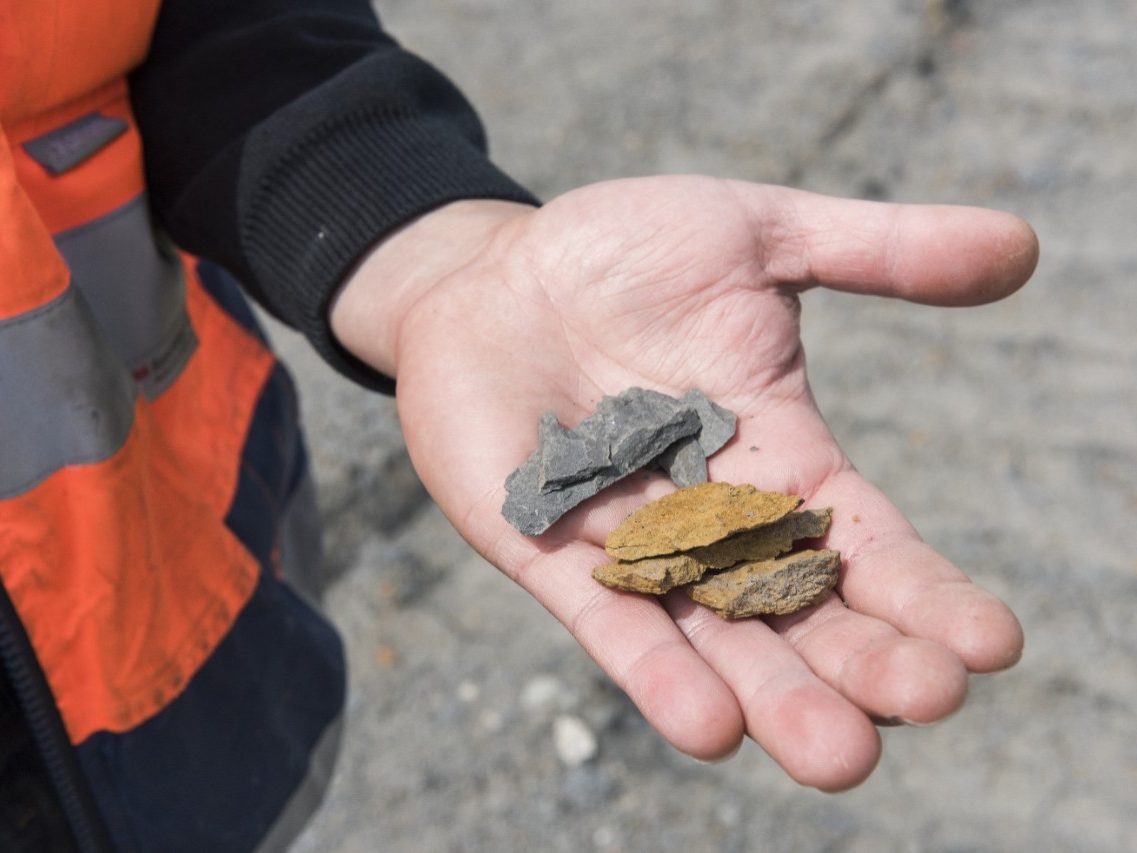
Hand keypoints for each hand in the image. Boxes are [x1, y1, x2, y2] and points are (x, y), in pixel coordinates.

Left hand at [332, 176, 1037, 789]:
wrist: (490, 271)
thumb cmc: (623, 250)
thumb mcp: (760, 237)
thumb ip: (878, 252)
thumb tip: (1022, 247)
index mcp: (777, 454)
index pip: (862, 539)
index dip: (923, 590)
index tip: (989, 642)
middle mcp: (712, 518)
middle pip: (798, 607)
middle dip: (860, 661)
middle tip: (923, 703)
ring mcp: (630, 542)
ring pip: (710, 635)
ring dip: (771, 695)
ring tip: (837, 755)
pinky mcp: (548, 551)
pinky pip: (605, 619)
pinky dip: (653, 670)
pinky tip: (707, 725)